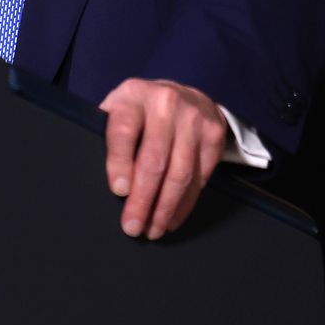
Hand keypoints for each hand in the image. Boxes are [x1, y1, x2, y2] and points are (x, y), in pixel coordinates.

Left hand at [99, 77, 227, 239]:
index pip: (124, 131)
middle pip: (154, 159)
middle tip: (133, 226)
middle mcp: (165, 103)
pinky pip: (200, 178)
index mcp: (133, 96)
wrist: (186, 95)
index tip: (119, 191)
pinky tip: (172, 217)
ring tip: (153, 229)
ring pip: (180, 173)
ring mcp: (193, 118)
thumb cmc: (142, 110)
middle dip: (143, 199)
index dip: (120, 163)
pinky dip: (185, 203)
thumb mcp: (120, 110)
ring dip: (166, 208)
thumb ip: (110, 136)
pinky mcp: (213, 134)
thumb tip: (112, 185)